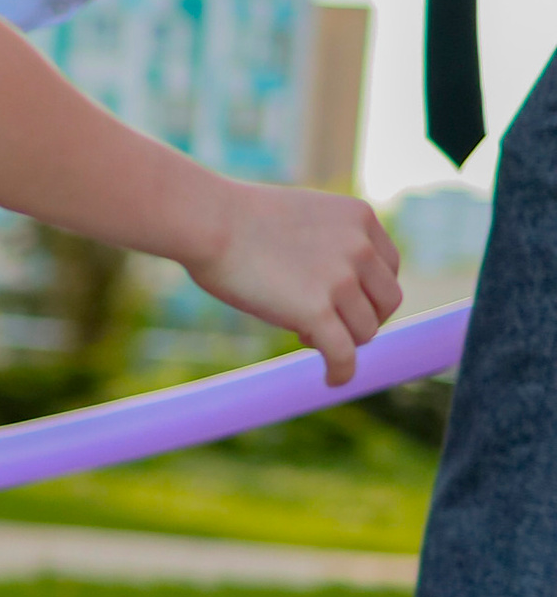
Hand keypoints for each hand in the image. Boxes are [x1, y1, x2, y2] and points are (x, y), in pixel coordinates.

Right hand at [190, 186, 401, 384]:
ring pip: (365, 331)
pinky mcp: (316, 313)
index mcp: (360, 218)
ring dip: (341, 340)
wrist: (208, 221)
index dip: (368, 291)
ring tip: (303, 335)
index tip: (344, 301)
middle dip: (362, 317)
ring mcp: (340, 280)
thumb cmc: (238, 218)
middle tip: (330, 323)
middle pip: (386, 302)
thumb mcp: (303, 217)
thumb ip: (330, 242)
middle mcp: (360, 247)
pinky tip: (332, 380)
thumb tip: (338, 284)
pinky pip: (343, 355)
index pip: (389, 268)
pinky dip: (342, 373)